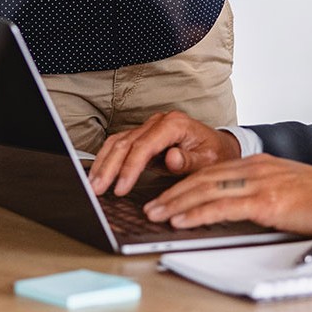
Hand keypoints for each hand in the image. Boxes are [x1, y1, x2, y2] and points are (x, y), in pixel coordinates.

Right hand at [89, 110, 238, 196]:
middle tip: (96, 190)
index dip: (130, 167)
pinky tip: (98, 174)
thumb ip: (190, 161)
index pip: (145, 145)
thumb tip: (171, 158)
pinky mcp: (143, 136)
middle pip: (126, 142)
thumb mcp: (208, 160)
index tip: (121, 188)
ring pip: (118, 142)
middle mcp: (159, 122)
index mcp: (174, 124)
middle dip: (110, 167)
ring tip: (92, 185)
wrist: (219, 146)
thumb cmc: (215, 154)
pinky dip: (107, 159)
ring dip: (103, 163)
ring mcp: (149, 127)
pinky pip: (119, 144)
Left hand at [143, 154, 311, 236]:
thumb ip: (258, 193)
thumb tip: (234, 209)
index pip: (212, 171)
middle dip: (173, 193)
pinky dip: (198, 213)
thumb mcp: (283, 189)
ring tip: (157, 215)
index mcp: (257, 164)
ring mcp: (259, 182)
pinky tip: (182, 221)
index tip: (166, 196)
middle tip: (151, 206)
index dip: (185, 183)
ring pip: (207, 190)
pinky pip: (223, 206)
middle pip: (203, 178)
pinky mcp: (266, 201)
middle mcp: (254, 168)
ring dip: (177, 204)